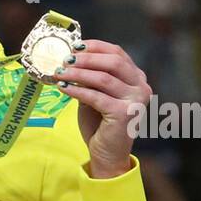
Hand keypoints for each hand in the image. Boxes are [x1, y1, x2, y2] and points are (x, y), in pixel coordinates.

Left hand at [53, 39, 151, 177]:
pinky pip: (96, 97)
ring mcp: (136, 100)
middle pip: (113, 62)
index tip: (74, 46)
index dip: (95, 47)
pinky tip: (63, 87)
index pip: (117, 53)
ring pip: (103, 78)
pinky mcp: (125, 113)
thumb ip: (90, 78)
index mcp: (136, 77)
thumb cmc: (100, 124)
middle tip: (64, 59)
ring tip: (58, 73)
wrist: (107, 153)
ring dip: (78, 74)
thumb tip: (69, 60)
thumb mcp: (95, 95)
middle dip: (86, 59)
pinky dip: (77, 91)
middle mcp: (141, 86)